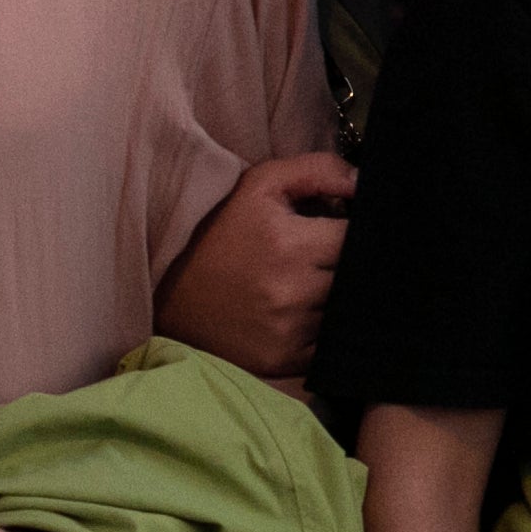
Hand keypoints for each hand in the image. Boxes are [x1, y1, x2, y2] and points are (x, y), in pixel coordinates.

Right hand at [154, 151, 354, 381]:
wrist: (165, 288)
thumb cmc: (220, 229)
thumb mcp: (262, 184)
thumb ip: (320, 170)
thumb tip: (365, 183)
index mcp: (292, 245)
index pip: (357, 237)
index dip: (355, 230)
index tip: (340, 229)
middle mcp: (293, 293)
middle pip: (356, 277)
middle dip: (349, 264)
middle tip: (324, 257)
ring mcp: (289, 332)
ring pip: (344, 311)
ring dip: (335, 298)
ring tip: (307, 284)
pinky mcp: (283, 360)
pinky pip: (328, 345)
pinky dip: (323, 331)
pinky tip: (298, 314)